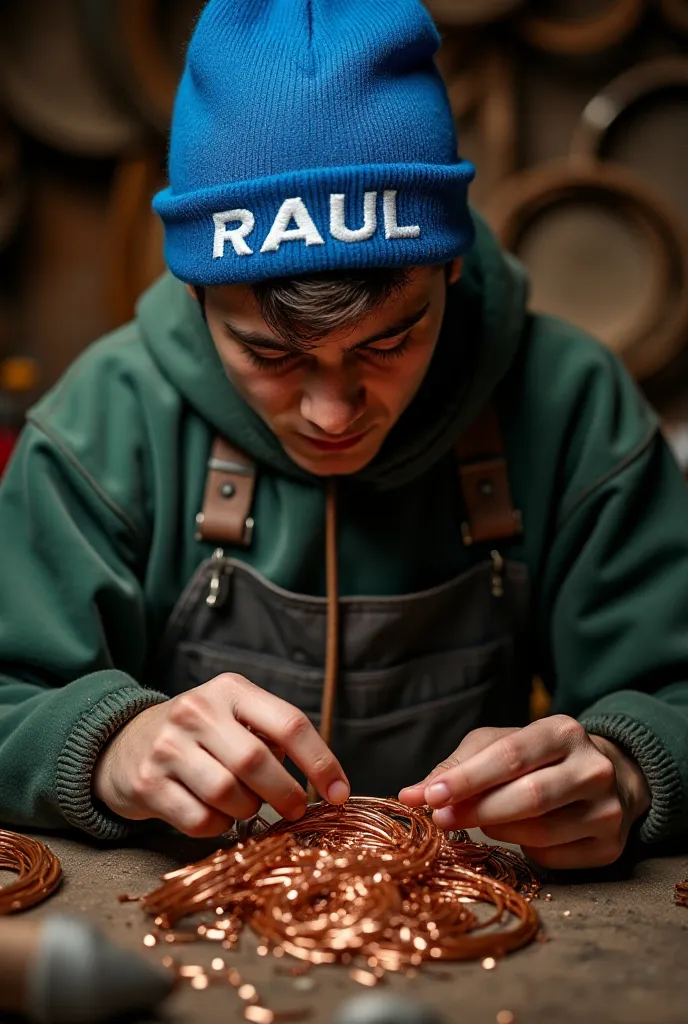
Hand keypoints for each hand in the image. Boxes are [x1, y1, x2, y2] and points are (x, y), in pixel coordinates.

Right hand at [93, 674, 349, 836]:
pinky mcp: (147, 784)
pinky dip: (217, 827)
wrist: (123, 742)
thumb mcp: (234, 716)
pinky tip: (214, 814)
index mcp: (230, 689)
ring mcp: (168, 747)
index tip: (341, 793)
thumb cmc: (199, 735)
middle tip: (296, 809)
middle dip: (286, 794)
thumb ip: (273, 736)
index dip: (322, 762)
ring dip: (247, 811)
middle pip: (257, 761)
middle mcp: (197, 711)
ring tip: (243, 804)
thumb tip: (327, 782)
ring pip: (229, 795)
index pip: (289, 723)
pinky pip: (200, 820)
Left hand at [398, 716, 650, 868]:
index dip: (468, 779)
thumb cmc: (538, 759)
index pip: (511, 756)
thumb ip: (457, 767)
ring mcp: (608, 809)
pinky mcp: (611, 847)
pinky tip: (520, 836)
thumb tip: (410, 794)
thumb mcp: (499, 746)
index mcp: (563, 731)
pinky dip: (526, 851)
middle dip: (476, 810)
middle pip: (529, 796)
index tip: (429, 796)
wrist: (609, 778)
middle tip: (440, 819)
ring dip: (498, 831)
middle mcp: (594, 768)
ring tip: (481, 823)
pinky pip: (554, 858)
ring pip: (541, 832)